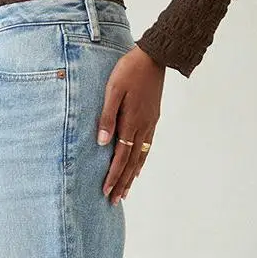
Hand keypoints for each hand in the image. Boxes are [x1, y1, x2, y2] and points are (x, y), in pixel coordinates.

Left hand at [97, 45, 165, 204]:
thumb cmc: (129, 70)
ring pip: (140, 158)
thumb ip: (107, 116)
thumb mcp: (113, 90)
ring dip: (131, 176)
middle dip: (122, 183)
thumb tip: (102, 143)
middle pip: (131, 163)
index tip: (105, 192)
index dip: (112, 176)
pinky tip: (137, 168)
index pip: (120, 157)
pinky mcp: (153, 119)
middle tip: (115, 201)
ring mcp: (150, 124)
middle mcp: (143, 127)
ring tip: (125, 191)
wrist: (155, 56)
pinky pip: (147, 147)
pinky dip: (141, 162)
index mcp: (132, 122)